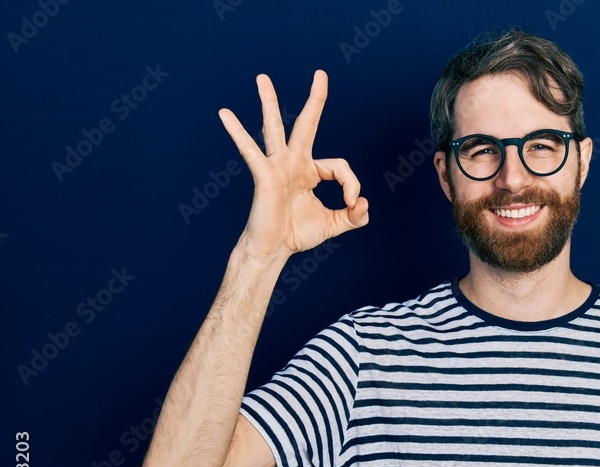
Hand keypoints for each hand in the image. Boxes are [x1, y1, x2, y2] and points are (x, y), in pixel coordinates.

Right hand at [218, 70, 368, 263]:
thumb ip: (354, 216)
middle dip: (315, 99)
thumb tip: (363, 203)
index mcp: (311, 171)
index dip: (351, 183)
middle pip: (307, 124)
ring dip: (269, 102)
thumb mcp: (335, 224)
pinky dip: (237, 132)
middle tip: (320, 74)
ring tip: (263, 78)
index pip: (339, 166)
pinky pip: (250, 150)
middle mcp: (294, 162)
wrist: (274, 250)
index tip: (352, 203)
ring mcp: (277, 166)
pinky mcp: (264, 175)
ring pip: (274, 128)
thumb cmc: (298, 234)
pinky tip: (225, 114)